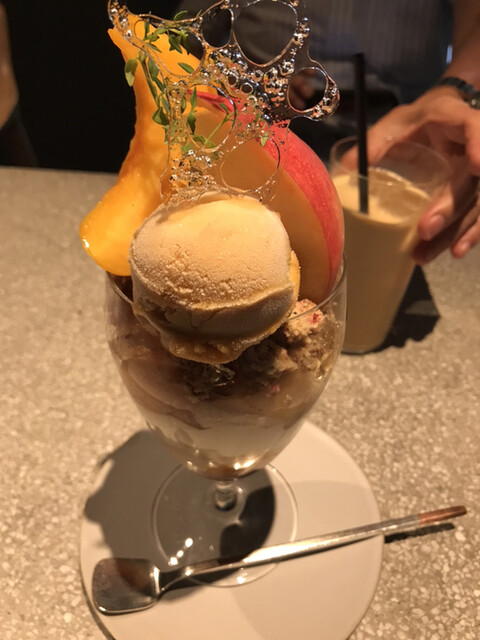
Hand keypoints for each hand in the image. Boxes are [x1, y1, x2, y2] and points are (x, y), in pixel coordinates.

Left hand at [366, 87, 479, 263]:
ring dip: (454, 232)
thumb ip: (376, 142)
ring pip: (475, 204)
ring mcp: (476, 173)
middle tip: (425, 229)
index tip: (477, 166)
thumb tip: (345, 169)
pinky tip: (453, 252)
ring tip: (426, 253)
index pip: (476, 128)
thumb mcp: (397, 123)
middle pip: (472, 181)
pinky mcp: (473, 193)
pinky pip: (475, 216)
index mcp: (456, 120)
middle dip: (450, 208)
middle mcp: (473, 147)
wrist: (442, 122)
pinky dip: (465, 235)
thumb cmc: (419, 121)